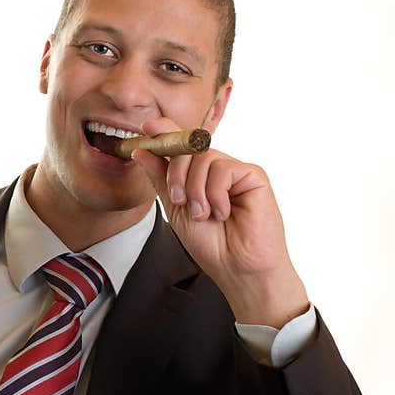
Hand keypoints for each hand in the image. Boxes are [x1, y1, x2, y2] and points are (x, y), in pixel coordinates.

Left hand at [132, 117, 308, 327]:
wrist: (236, 268)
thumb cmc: (211, 244)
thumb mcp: (175, 209)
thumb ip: (160, 179)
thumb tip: (141, 151)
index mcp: (196, 176)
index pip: (180, 146)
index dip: (165, 132)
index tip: (146, 127)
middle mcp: (216, 169)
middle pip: (189, 147)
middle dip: (175, 172)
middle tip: (178, 200)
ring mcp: (235, 171)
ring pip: (204, 157)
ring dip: (195, 189)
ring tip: (202, 214)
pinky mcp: (254, 175)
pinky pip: (224, 168)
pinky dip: (216, 193)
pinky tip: (223, 212)